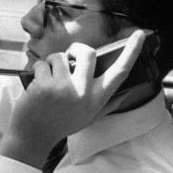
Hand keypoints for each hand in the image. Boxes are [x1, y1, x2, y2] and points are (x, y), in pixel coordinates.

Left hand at [0, 30, 146, 167]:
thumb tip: (126, 93)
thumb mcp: (88, 119)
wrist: (33, 137)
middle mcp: (83, 93)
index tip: (139, 35)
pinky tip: (36, 85)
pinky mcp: (44, 86)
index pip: (119, 72)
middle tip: (69, 55)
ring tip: (48, 78)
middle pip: (89, 53)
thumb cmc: (61, 125)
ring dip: (52, 62)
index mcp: (96, 100)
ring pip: (60, 56)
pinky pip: (42, 64)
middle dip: (76, 48)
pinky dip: (37, 70)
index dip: (131, 52)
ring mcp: (63, 89)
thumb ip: (107, 105)